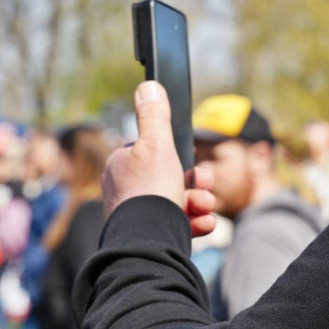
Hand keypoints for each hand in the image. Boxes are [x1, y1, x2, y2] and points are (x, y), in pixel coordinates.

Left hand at [102, 81, 216, 236]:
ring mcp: (139, 215)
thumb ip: (154, 116)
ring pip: (179, 202)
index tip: (193, 162)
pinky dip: (195, 222)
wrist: (149, 242)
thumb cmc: (150, 192)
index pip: (155, 153)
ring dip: (200, 202)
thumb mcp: (156, 144)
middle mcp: (127, 191)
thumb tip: (148, 87)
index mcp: (123, 166)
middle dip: (196, 183)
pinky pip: (178, 224)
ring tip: (205, 207)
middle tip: (204, 185)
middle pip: (172, 178)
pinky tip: (204, 224)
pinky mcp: (152, 235)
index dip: (179, 156)